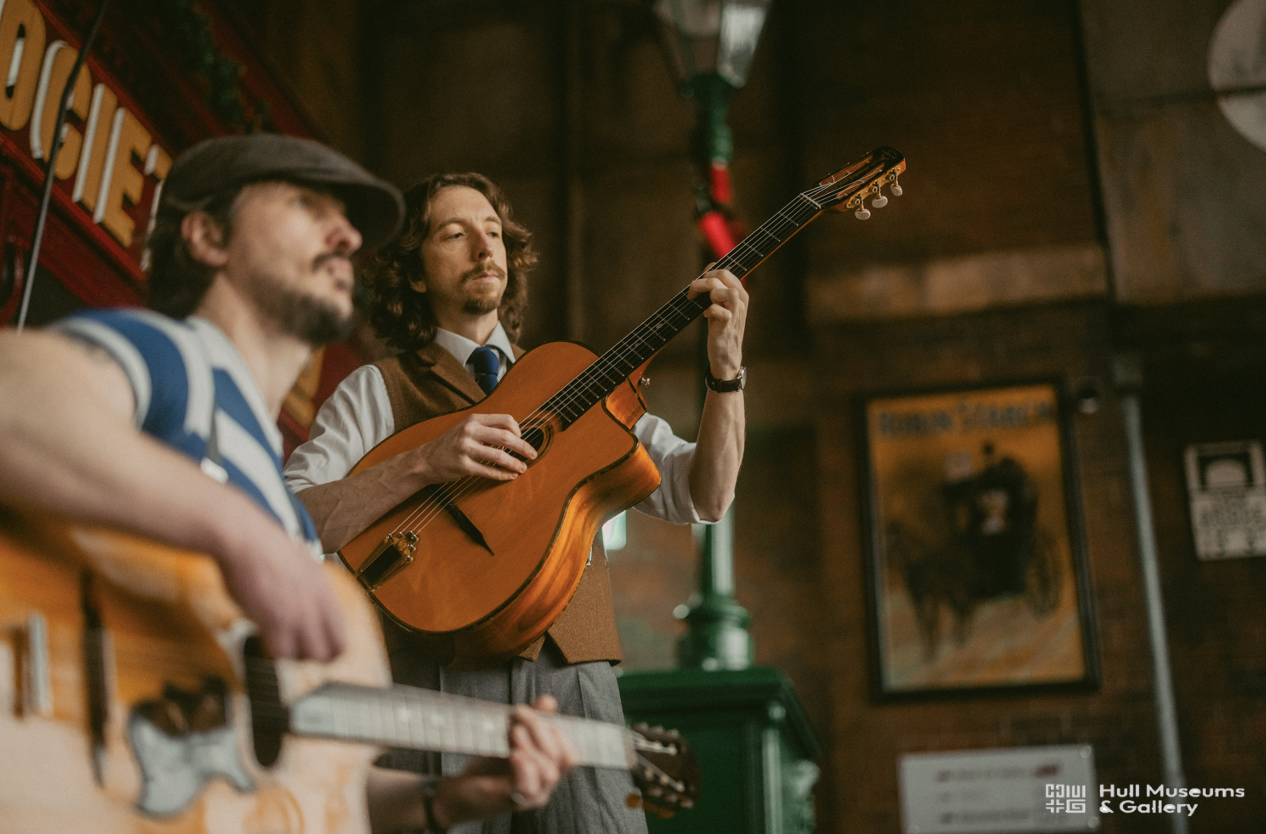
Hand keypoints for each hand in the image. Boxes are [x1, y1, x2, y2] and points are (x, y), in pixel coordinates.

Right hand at [216, 519, 346, 661]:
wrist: (245, 537)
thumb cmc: (266, 548)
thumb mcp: (301, 565)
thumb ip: (310, 588)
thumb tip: (308, 602)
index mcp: (325, 591)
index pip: (342, 636)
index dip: (329, 649)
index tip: (313, 648)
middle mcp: (317, 604)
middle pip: (331, 652)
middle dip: (313, 656)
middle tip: (295, 650)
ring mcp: (299, 613)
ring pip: (308, 656)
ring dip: (292, 655)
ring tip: (277, 643)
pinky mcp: (276, 619)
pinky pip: (281, 654)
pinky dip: (272, 653)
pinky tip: (262, 639)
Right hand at [411, 413, 536, 483]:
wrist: (425, 460)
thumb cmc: (450, 444)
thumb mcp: (467, 428)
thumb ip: (487, 428)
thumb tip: (516, 435)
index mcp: (474, 419)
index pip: (506, 420)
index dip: (519, 430)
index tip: (522, 439)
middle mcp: (470, 431)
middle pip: (506, 437)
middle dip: (523, 447)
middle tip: (533, 454)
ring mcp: (466, 449)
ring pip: (499, 456)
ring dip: (515, 463)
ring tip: (523, 468)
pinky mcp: (463, 466)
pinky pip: (489, 471)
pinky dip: (503, 475)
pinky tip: (510, 476)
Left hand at [432, 695, 577, 826]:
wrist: (461, 788)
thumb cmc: (489, 764)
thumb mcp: (512, 736)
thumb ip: (532, 720)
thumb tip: (548, 701)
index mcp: (549, 770)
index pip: (570, 754)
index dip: (559, 731)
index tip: (536, 711)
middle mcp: (546, 785)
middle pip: (562, 758)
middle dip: (542, 729)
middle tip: (521, 713)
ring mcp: (532, 796)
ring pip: (549, 772)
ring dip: (532, 745)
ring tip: (514, 731)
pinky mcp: (513, 801)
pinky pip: (528, 786)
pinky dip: (524, 765)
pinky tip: (513, 753)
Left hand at [687, 267, 747, 379]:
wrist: (726, 355)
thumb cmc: (721, 328)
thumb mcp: (721, 306)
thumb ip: (717, 290)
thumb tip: (705, 272)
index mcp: (740, 293)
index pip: (724, 271)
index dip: (707, 273)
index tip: (698, 284)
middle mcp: (741, 301)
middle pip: (722, 276)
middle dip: (702, 282)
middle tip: (693, 293)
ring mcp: (736, 313)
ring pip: (726, 291)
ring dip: (709, 293)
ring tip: (702, 304)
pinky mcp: (728, 326)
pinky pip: (718, 310)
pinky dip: (709, 311)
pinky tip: (706, 316)